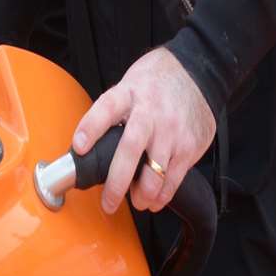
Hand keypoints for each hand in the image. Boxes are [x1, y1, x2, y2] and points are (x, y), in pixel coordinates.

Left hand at [72, 45, 215, 214]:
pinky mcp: (189, 145)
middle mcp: (150, 112)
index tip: (79, 148)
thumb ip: (111, 112)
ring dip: (143, 194)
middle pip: (131, 148)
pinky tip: (154, 200)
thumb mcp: (128, 86)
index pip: (106, 109)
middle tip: (108, 201)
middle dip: (117, 181)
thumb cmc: (154, 84)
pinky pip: (174, 178)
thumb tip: (87, 146)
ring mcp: (172, 130)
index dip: (90, 128)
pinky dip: (162, 195)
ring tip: (135, 202)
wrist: (196, 73)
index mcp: (128, 94)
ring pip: (156, 171)